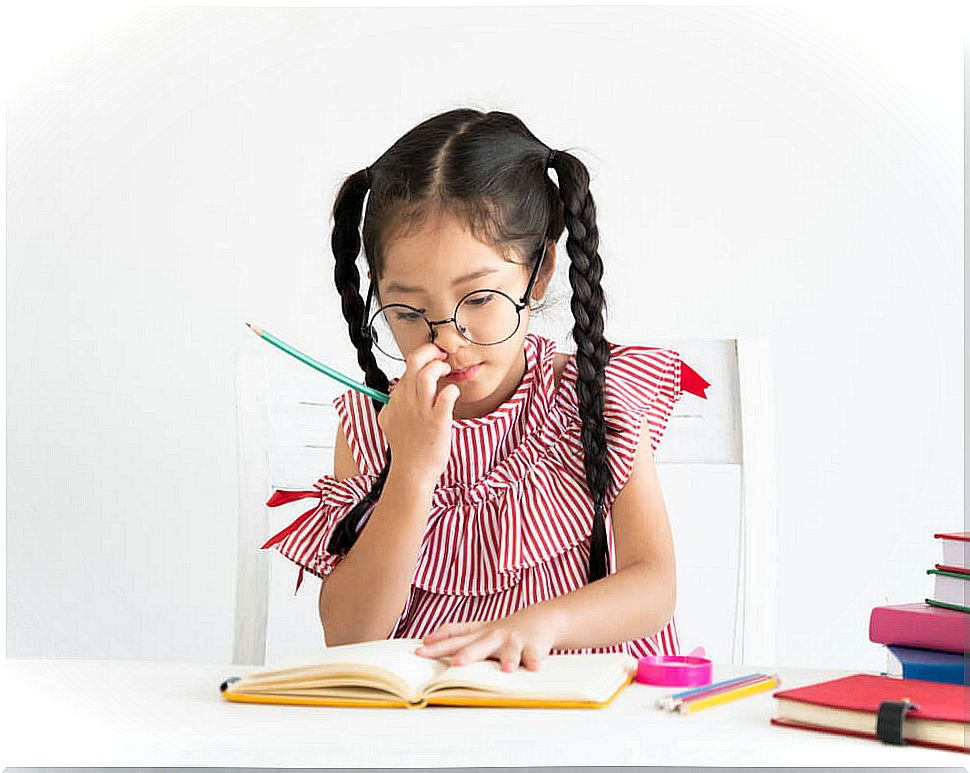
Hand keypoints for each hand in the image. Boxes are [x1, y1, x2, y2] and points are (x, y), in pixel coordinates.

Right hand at [377, 342, 460, 486]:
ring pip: (428, 373)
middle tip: (440, 355)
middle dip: (430, 350)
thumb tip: (392, 395)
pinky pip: (447, 395)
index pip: (407, 367)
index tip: (431, 361)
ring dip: (440, 366)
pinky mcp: (437, 420)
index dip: (421, 359)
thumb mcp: (388, 423)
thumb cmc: (406, 448)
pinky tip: (453, 395)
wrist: (413, 471)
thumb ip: (391, 406)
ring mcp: (421, 410)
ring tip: (446, 371)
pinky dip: (452, 390)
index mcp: (395, 399)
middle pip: (414, 361)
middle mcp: (406, 401)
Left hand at [412, 607, 560, 671]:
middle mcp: (494, 636)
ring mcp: (513, 640)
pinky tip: (534, 668)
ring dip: (508, 659)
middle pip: (479, 646)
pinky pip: (533, 656)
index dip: (438, 643)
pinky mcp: (532, 646)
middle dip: (468, 655)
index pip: (455, 637)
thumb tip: (427, 638)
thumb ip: (456, 633)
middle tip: (456, 664)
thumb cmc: (504, 629)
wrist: (540, 618)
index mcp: (479, 634)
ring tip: (506, 669)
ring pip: (509, 651)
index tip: (421, 649)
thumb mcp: (480, 629)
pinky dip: (534, 661)